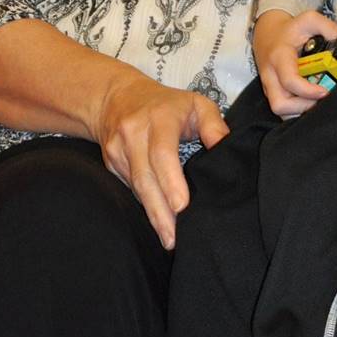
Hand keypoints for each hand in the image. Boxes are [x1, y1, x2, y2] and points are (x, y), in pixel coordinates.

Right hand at [94, 72, 228, 248]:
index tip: (182, 206)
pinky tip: (158, 223)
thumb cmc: (165, 104)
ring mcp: (118, 150)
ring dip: (153, 214)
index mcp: (159, 118)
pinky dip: (145, 206)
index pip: (162, 153)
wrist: (116, 98)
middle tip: (174, 237)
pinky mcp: (111, 163)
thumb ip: (214, 125)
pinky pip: (130, 188)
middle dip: (160, 210)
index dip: (171, 181)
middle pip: (145, 177)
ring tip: (169, 238)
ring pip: (136, 188)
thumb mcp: (195, 103)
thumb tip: (225, 148)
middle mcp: (134, 133)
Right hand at [252, 7, 336, 117]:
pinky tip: (311, 101)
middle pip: (280, 105)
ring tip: (318, 101)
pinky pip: (284, 110)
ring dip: (301, 111)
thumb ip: (329, 28)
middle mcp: (271, 76)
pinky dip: (298, 110)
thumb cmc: (290, 29)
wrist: (268, 33)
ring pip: (281, 112)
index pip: (290, 81)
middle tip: (321, 100)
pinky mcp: (273, 93)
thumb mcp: (309, 20)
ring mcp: (270, 87)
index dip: (308, 91)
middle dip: (303, 108)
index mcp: (279, 57)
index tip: (326, 91)